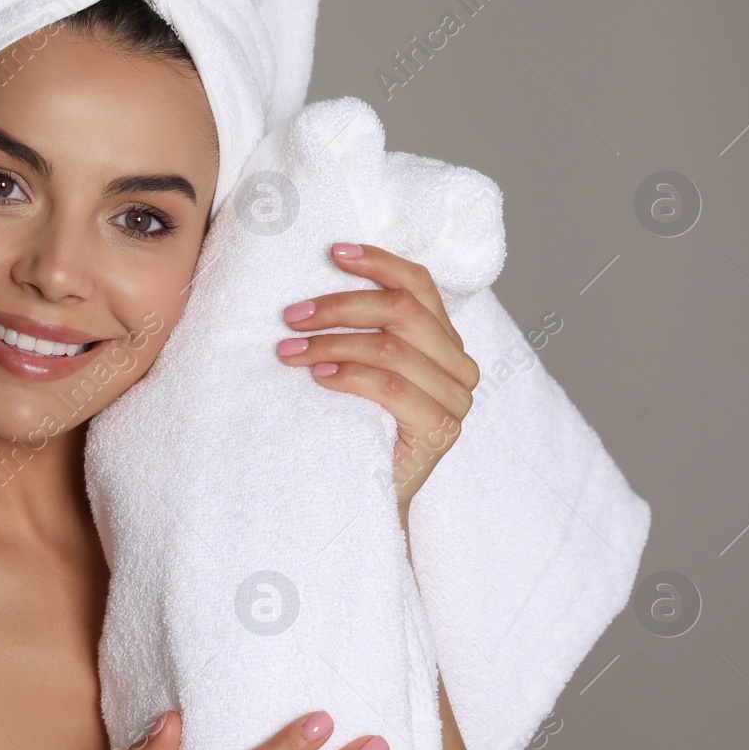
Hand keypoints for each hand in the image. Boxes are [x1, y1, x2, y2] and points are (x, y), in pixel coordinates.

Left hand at [277, 242, 479, 521]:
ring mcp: (456, 399)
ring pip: (392, 347)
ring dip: (332, 342)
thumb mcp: (358, 369)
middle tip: (291, 316)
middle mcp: (459, 364)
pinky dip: (349, 375)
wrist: (366, 497)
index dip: (378, 262)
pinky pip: (391, 387)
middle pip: (402, 311)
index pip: (419, 284)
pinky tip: (318, 376)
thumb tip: (310, 290)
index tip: (333, 252)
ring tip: (289, 351)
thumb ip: (360, 332)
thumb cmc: (354, 428)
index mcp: (444, 340)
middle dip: (340, 306)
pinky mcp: (442, 430)